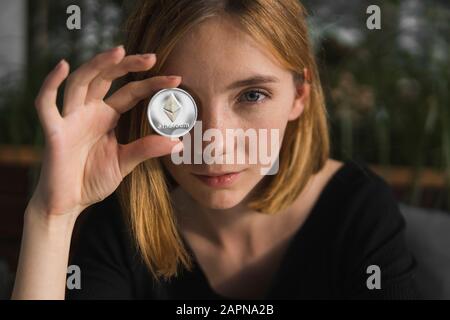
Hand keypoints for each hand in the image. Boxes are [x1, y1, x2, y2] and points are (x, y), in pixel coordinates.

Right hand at [30, 45, 182, 218]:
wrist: (69, 203)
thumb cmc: (93, 179)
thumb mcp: (125, 162)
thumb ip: (147, 149)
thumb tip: (177, 142)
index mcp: (107, 116)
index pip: (131, 92)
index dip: (152, 84)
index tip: (176, 79)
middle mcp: (89, 112)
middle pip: (107, 78)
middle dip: (127, 65)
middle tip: (152, 57)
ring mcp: (70, 119)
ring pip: (81, 82)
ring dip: (98, 65)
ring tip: (118, 51)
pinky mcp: (54, 132)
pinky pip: (46, 104)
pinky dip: (50, 84)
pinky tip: (62, 66)